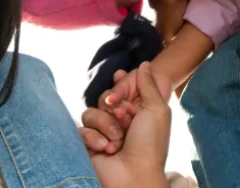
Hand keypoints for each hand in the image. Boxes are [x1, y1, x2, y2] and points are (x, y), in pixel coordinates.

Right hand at [80, 63, 171, 187]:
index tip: (121, 76)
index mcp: (137, 111)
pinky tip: (106, 149)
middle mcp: (118, 120)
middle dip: (114, 107)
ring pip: (91, 112)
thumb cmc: (150, 145)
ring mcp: (102, 132)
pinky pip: (82, 129)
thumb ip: (149, 85)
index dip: (121, 83)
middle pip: (104, 97)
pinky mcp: (88, 143)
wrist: (133, 176)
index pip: (122, 88)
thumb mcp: (157, 110)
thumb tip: (146, 64)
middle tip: (125, 119)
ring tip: (117, 140)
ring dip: (105, 124)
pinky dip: (94, 138)